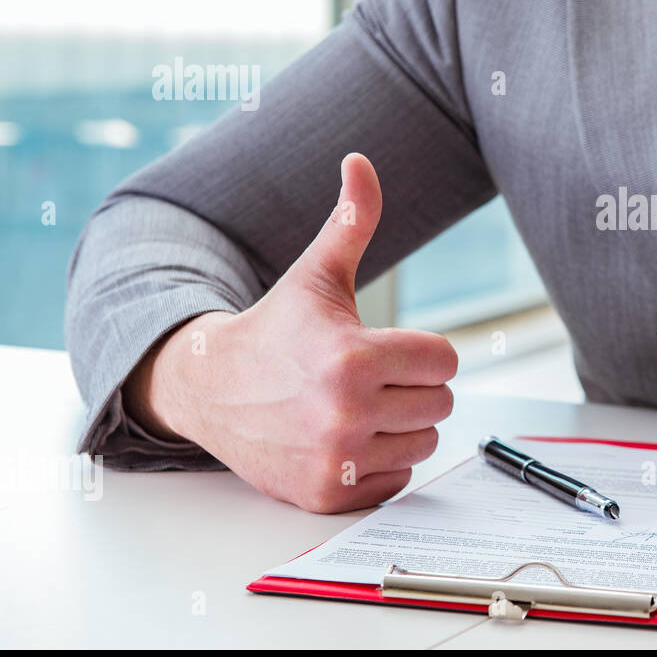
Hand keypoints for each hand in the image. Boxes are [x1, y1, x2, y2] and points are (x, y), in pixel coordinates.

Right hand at [125, 153, 456, 511]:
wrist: (210, 389)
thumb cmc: (277, 329)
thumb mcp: (317, 274)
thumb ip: (351, 220)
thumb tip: (360, 161)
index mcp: (353, 356)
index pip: (445, 360)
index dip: (422, 351)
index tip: (385, 347)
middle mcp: (346, 413)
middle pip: (440, 403)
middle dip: (412, 388)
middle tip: (368, 378)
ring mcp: (335, 459)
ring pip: (424, 444)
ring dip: (401, 427)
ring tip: (356, 407)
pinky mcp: (327, 495)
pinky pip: (397, 482)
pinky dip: (380, 464)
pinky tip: (344, 440)